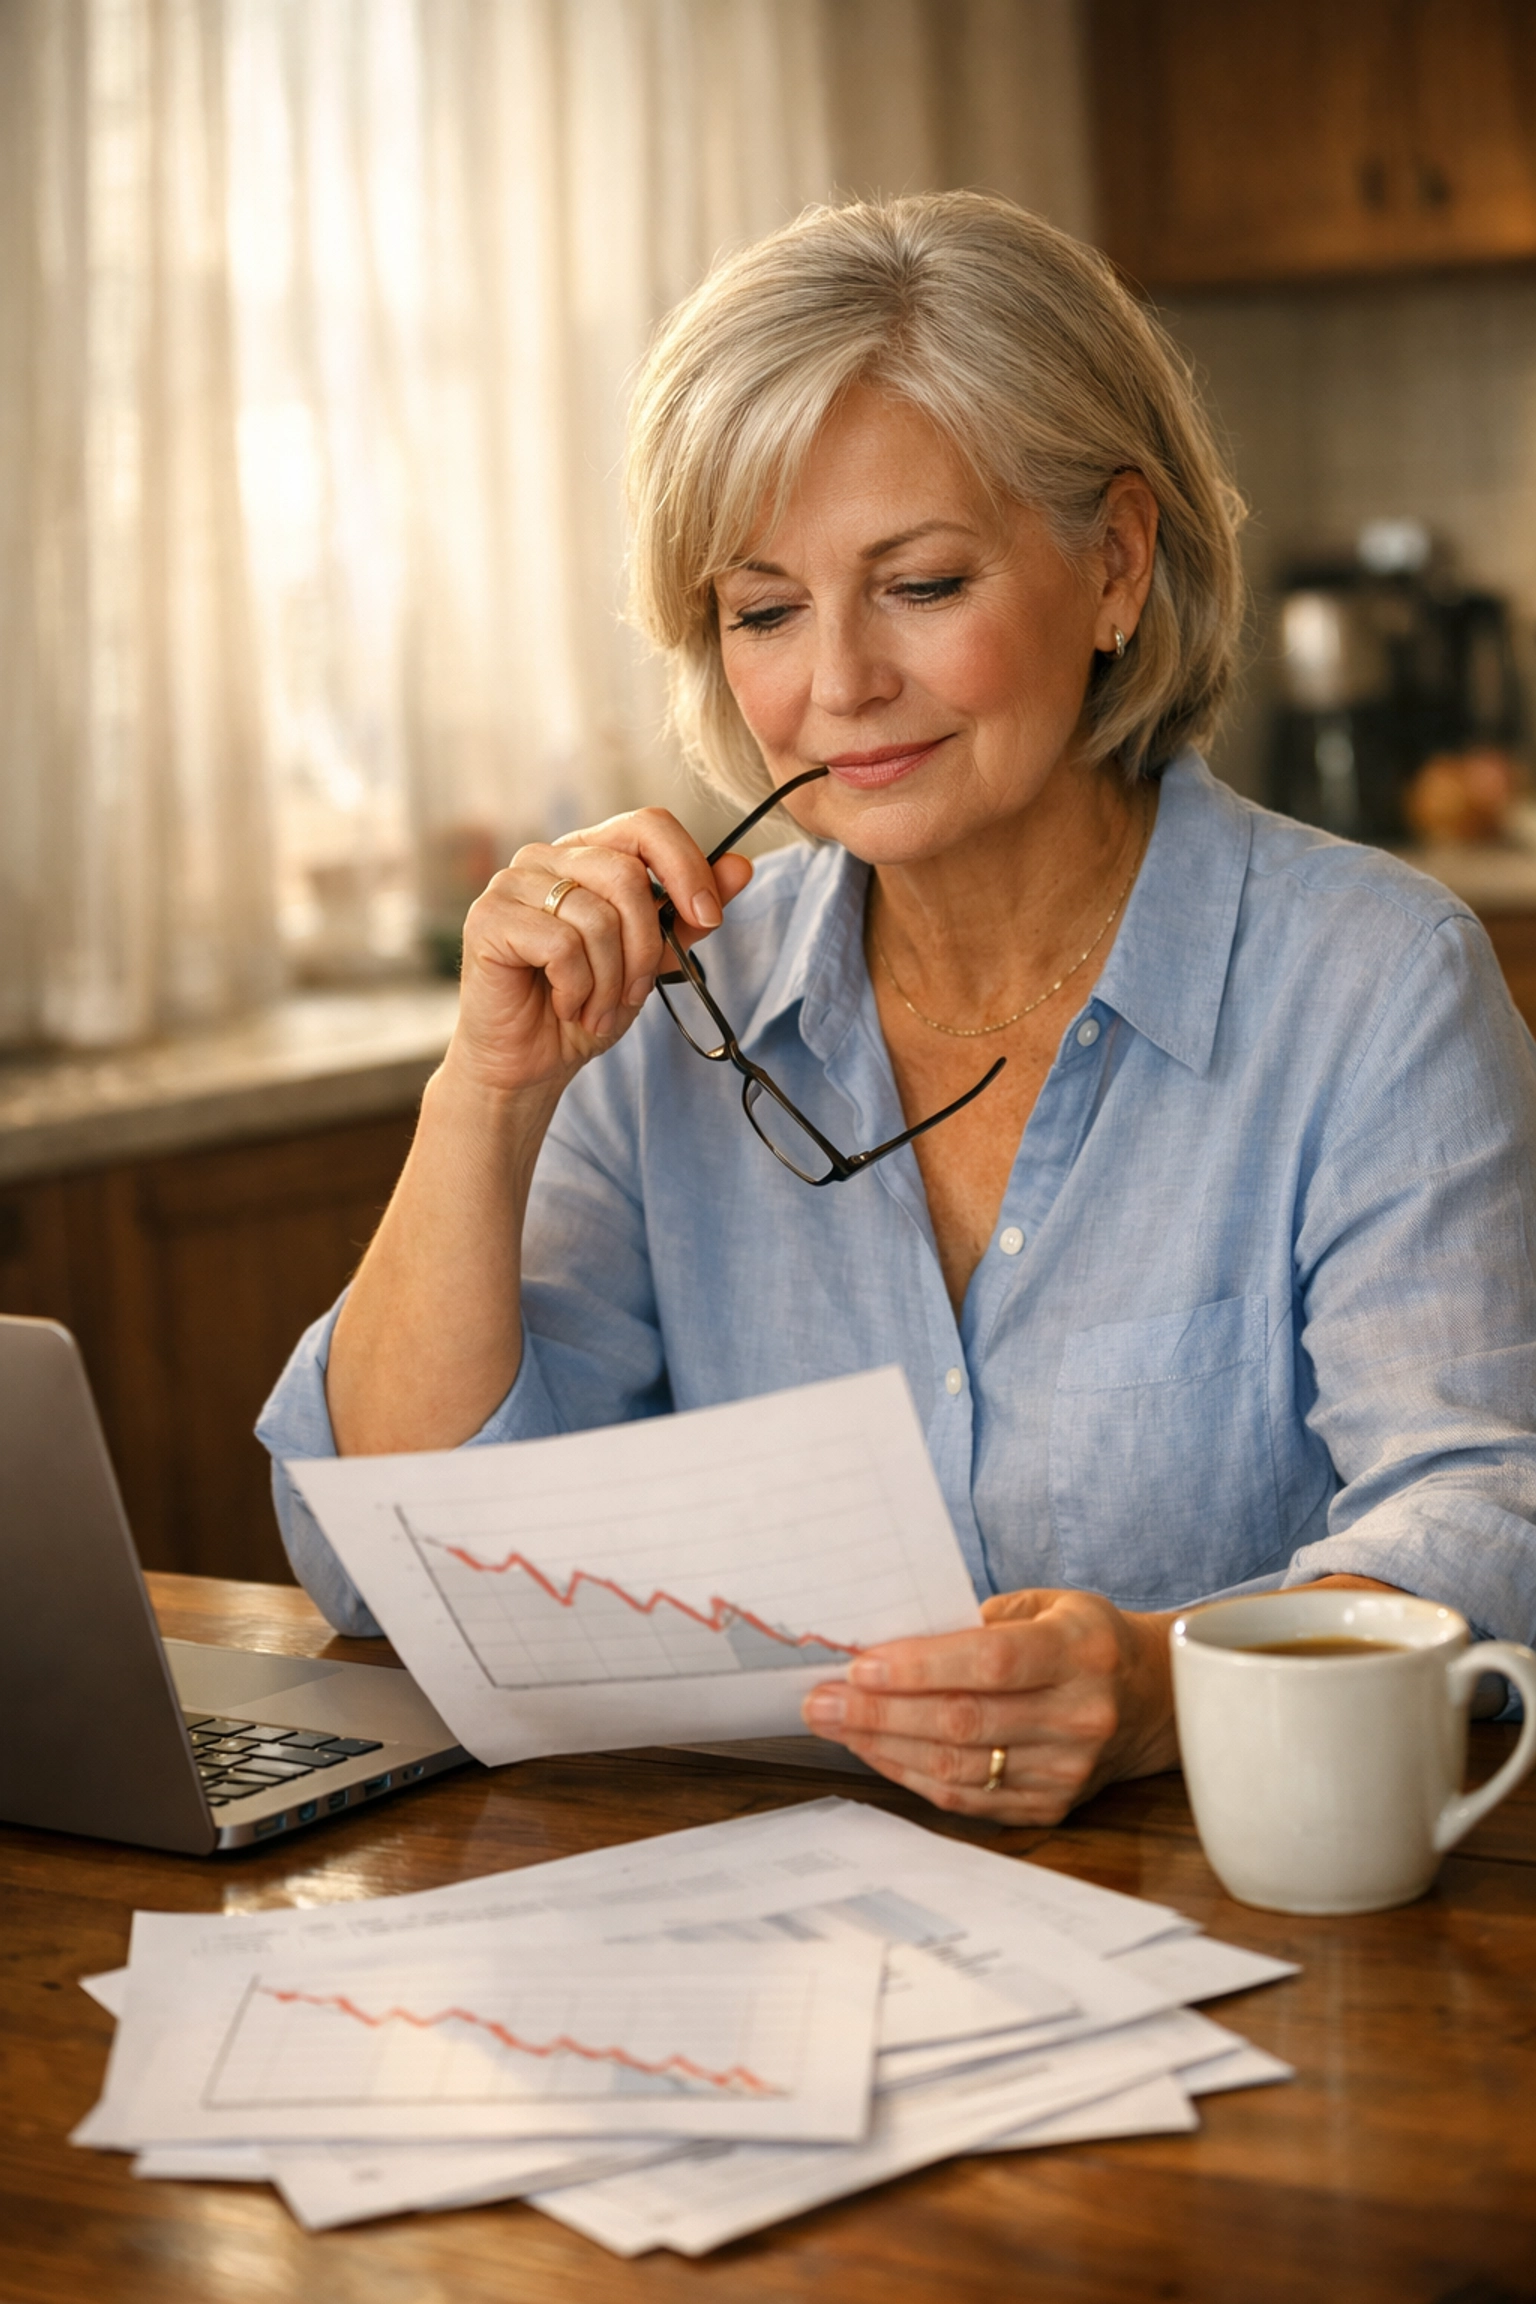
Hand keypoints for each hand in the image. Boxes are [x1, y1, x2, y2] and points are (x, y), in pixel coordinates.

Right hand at [444, 808, 753, 1098]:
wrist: (530, 1062)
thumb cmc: (585, 1004)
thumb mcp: (652, 959)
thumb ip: (689, 914)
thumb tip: (742, 867)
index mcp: (587, 853)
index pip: (647, 825)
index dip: (687, 867)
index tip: (710, 918)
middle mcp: (547, 857)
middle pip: (627, 875)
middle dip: (646, 947)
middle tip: (635, 992)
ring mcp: (512, 883)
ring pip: (597, 917)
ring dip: (611, 981)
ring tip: (597, 1009)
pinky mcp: (488, 919)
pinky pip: (561, 946)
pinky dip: (577, 989)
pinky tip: (565, 1005)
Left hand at [801, 1587, 1179, 1825]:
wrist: (1157, 1701)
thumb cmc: (1085, 1640)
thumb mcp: (1050, 1603)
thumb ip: (981, 1620)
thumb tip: (893, 1640)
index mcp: (1080, 1652)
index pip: (991, 1663)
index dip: (920, 1667)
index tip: (859, 1666)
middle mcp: (1080, 1716)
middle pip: (963, 1721)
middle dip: (879, 1713)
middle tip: (819, 1702)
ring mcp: (1068, 1770)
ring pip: (958, 1768)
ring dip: (885, 1747)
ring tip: (834, 1726)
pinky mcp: (1052, 1806)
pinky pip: (968, 1800)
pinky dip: (913, 1776)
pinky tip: (876, 1752)